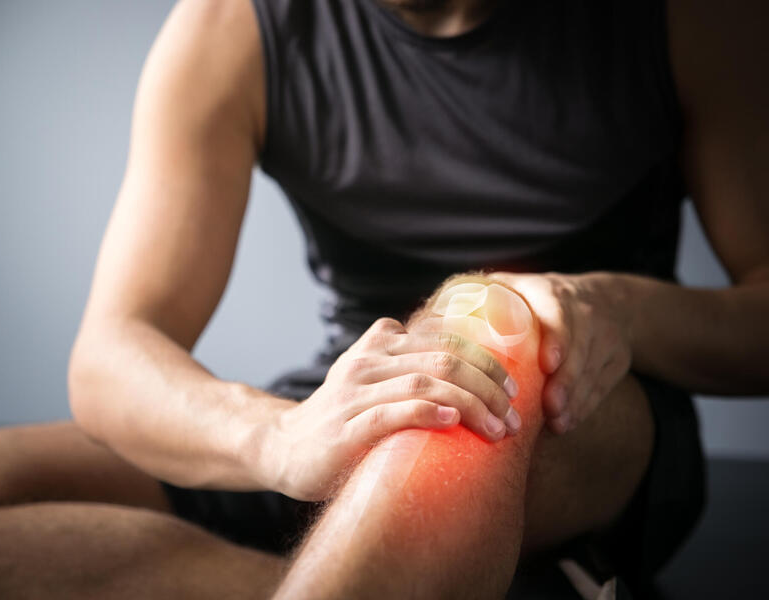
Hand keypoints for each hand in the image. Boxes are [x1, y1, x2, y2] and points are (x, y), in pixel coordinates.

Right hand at [269, 317, 520, 500]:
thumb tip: (476, 382)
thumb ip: (410, 369)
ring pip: (425, 383)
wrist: (284, 447)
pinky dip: (428, 412)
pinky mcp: (346, 427)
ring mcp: (355, 392)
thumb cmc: (342, 419)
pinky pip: (393, 412)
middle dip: (488, 385)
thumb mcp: (373, 381)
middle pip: (443, 359)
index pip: (445, 339)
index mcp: (379, 343)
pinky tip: (453, 420)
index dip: (486, 360)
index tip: (514, 388)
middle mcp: (368, 361)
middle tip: (513, 415)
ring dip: (472, 404)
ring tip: (498, 428)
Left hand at [489, 271, 632, 434]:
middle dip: (568, 381)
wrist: (604, 298)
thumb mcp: (516, 286)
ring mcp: (607, 338)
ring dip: (576, 401)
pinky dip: (585, 407)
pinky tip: (566, 424)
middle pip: (580, 350)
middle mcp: (586, 313)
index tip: (548, 363)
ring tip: (556, 425)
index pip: (561, 314)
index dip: (558, 338)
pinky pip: (603, 386)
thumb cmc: (538, 299)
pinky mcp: (618, 360)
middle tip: (550, 409)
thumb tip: (426, 319)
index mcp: (554, 294)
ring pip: (593, 372)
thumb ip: (479, 298)